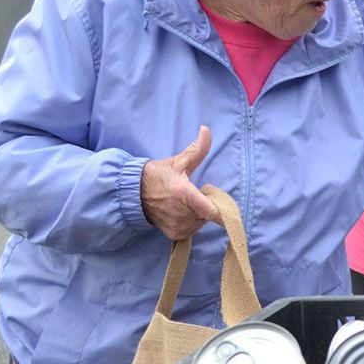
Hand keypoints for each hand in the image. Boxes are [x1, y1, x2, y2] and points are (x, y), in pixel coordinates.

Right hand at [140, 125, 221, 240]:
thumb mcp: (179, 161)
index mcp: (185, 195)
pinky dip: (191, 222)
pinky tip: (181, 212)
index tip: (230, 209)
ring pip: (201, 223)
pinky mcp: (173, 234)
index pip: (212, 212)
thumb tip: (206, 129)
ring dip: (199, 214)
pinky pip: (192, 230)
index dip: (224, 213)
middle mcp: (182, 214)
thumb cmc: (158, 175)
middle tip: (196, 194)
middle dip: (207, 204)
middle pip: (208, 214)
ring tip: (186, 202)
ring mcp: (177, 226)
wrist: (133, 192)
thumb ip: (197, 149)